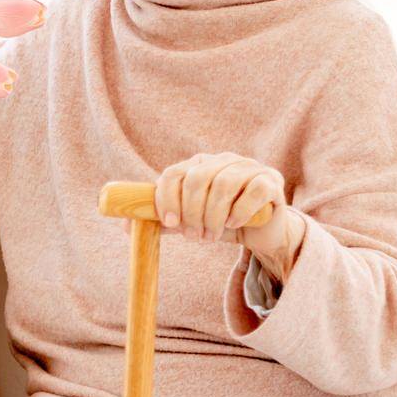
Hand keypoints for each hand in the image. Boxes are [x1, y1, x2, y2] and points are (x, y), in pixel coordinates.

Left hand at [153, 152, 303, 280]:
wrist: (262, 230)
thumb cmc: (222, 222)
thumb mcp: (191, 221)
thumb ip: (164, 220)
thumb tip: (125, 226)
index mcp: (199, 164)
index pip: (174, 173)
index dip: (166, 199)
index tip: (169, 223)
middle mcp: (223, 159)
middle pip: (197, 178)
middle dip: (192, 213)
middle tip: (194, 237)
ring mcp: (249, 167)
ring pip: (223, 185)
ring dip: (214, 217)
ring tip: (212, 235)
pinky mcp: (271, 180)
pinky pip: (253, 190)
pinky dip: (240, 210)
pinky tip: (234, 223)